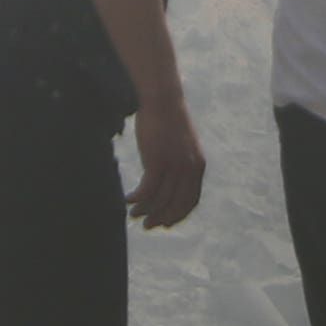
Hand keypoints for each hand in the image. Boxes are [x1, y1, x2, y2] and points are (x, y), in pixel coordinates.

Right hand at [130, 94, 205, 229]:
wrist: (162, 99)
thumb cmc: (168, 119)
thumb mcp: (180, 144)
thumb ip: (179, 163)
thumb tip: (168, 179)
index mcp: (198, 166)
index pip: (191, 200)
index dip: (177, 215)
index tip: (165, 223)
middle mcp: (189, 169)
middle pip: (175, 205)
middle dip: (161, 218)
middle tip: (147, 226)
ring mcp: (174, 167)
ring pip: (159, 200)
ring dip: (145, 211)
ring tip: (133, 215)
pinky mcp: (157, 163)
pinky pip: (147, 191)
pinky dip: (137, 199)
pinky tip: (128, 200)